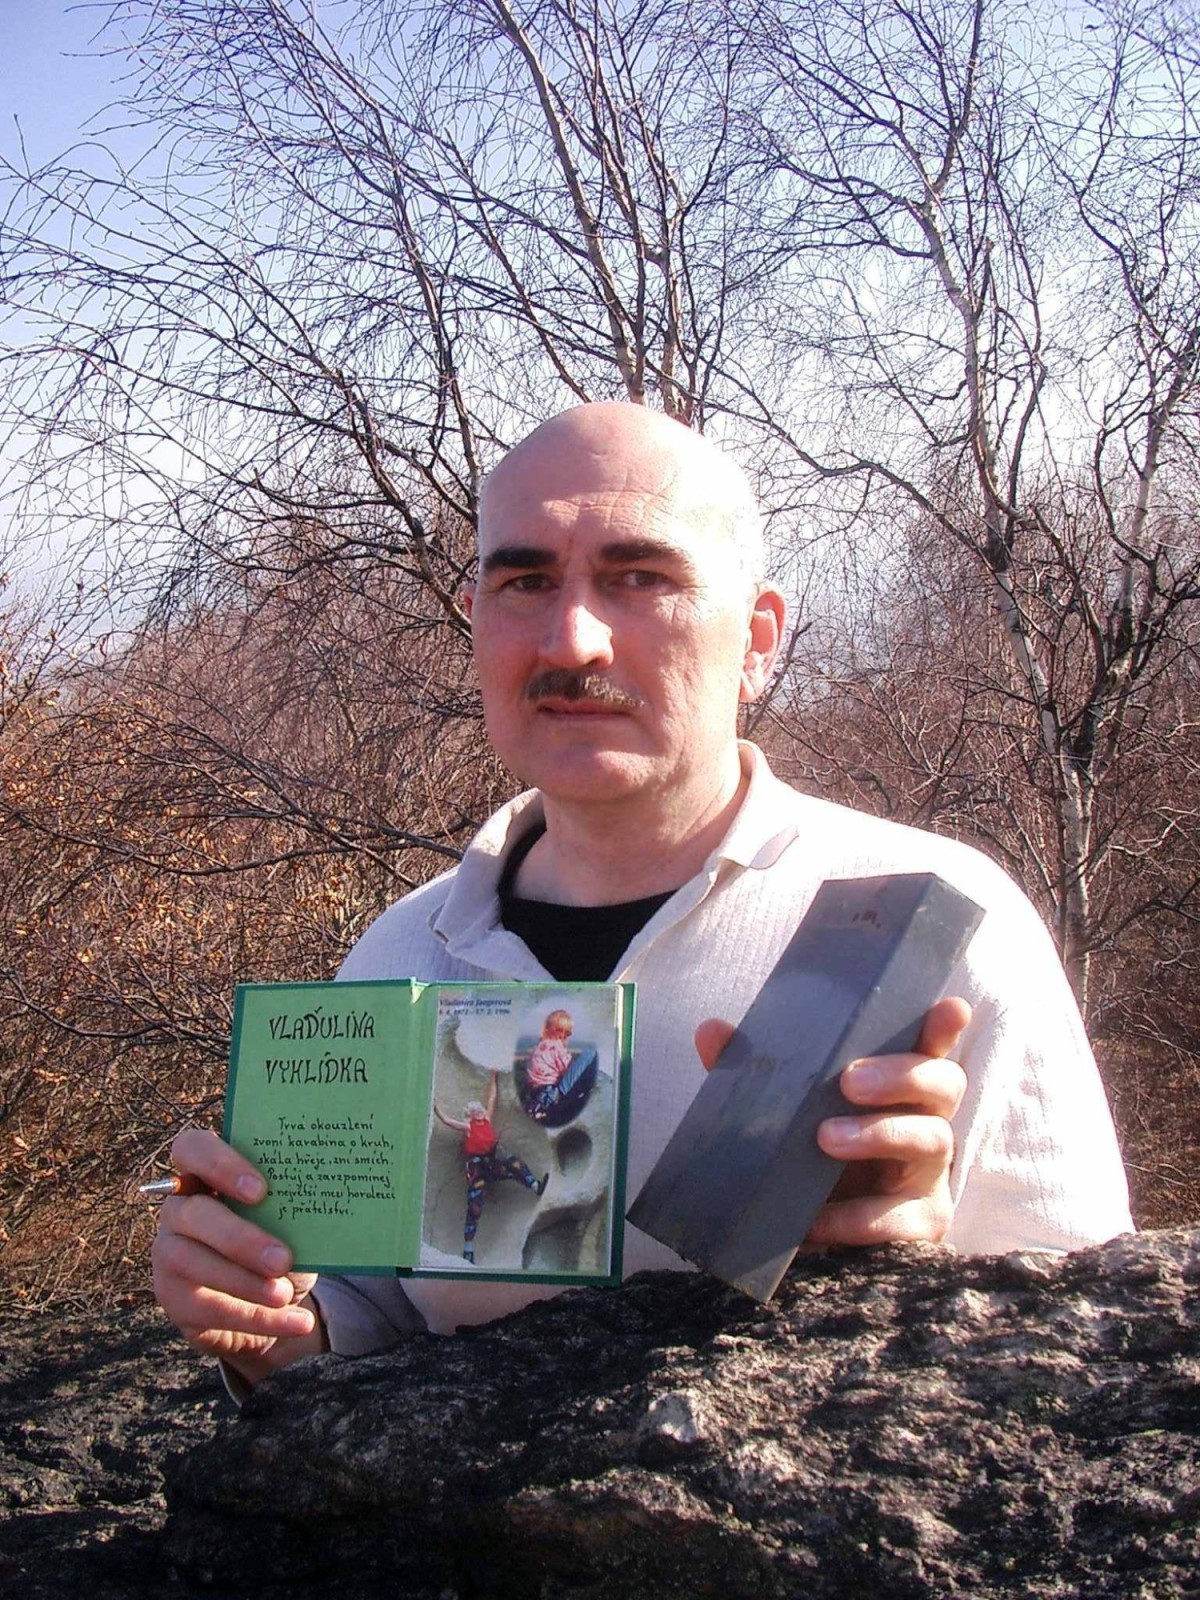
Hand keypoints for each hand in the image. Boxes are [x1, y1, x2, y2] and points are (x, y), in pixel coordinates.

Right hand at [150, 1127, 325, 1385]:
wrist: (270, 1299)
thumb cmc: (279, 1237)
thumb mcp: (286, 1217)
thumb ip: (292, 1201)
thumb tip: (334, 1191)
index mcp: (205, 1173)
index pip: (192, 1149)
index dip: (220, 1165)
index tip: (261, 1190)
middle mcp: (178, 1209)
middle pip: (193, 1214)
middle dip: (239, 1238)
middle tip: (283, 1258)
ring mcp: (168, 1255)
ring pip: (193, 1263)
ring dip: (245, 1283)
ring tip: (286, 1295)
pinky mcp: (175, 1300)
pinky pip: (211, 1310)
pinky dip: (260, 1320)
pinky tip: (297, 1322)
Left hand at [694, 996, 970, 1247]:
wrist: (809, 1238)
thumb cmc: (807, 1159)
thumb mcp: (783, 1115)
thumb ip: (755, 1074)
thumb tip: (711, 1031)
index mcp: (897, 1088)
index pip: (930, 1047)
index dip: (942, 1026)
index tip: (948, 1006)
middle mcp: (925, 1121)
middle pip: (943, 1083)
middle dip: (902, 1075)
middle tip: (850, 1081)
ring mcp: (929, 1174)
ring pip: (933, 1140)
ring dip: (879, 1134)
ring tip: (826, 1138)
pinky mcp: (921, 1225)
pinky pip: (901, 1217)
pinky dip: (857, 1217)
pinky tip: (816, 1219)